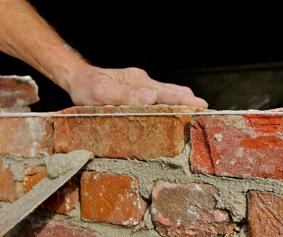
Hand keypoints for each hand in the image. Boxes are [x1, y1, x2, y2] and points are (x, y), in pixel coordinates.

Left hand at [66, 66, 207, 106]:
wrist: (76, 79)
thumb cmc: (86, 87)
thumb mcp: (101, 92)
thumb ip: (124, 94)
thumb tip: (152, 96)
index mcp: (137, 82)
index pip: (166, 93)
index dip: (184, 101)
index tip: (200, 107)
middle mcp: (142, 82)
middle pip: (171, 91)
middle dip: (189, 101)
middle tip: (206, 111)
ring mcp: (140, 85)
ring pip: (167, 91)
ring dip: (181, 100)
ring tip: (196, 110)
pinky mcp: (136, 90)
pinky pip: (158, 94)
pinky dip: (171, 101)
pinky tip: (174, 108)